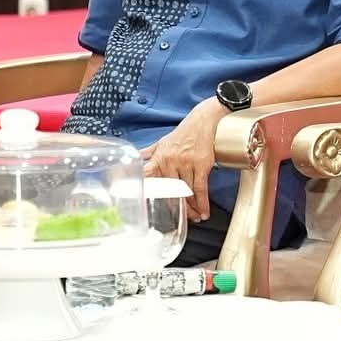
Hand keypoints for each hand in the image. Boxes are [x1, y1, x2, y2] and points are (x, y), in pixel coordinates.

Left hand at [141, 98, 225, 219]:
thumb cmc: (184, 132)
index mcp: (159, 157)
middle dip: (177, 208)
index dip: (146, 193)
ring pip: (186, 192)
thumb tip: (135, 159)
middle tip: (181, 219)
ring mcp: (186, 163)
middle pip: (171, 192)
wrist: (205, 121)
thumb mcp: (163, 142)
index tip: (146, 208)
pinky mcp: (201, 165)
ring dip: (192, 208)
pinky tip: (204, 212)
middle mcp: (170, 161)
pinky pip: (200, 189)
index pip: (148, 178)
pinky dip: (203, 203)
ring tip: (195, 217)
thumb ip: (148, 153)